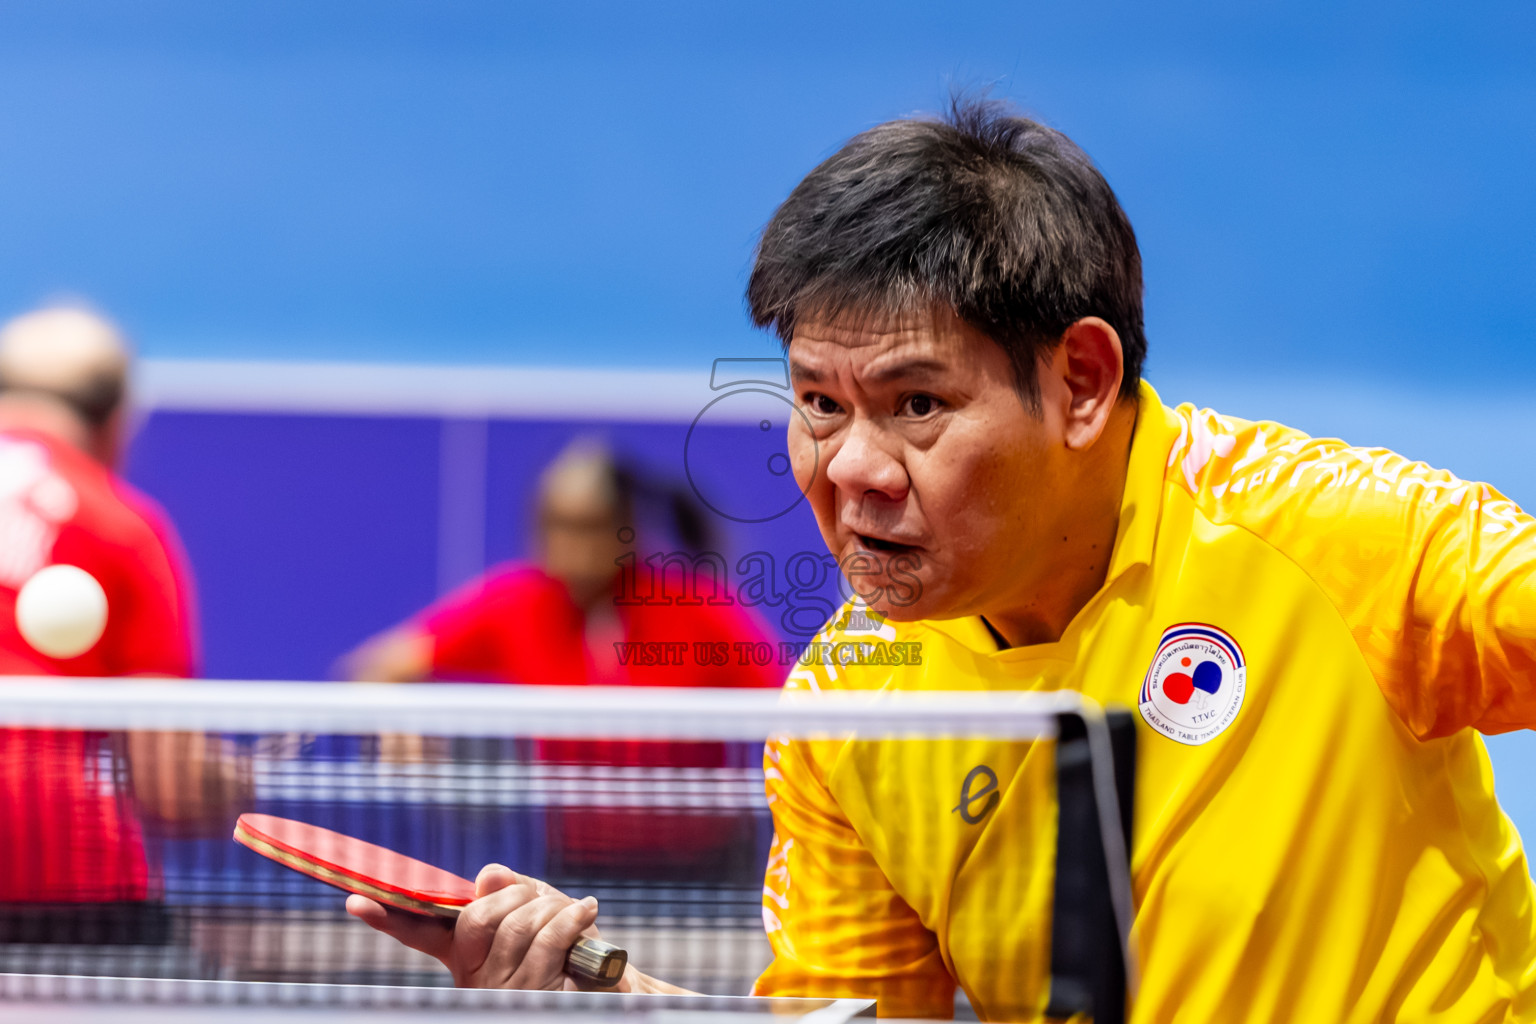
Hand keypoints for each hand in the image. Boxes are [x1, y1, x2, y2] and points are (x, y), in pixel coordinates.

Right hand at [345, 864, 601, 989]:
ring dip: (553, 906)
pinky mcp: (542, 996)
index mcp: (467, 958)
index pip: (420, 933)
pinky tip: (587, 911)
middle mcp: (479, 979)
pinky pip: (552, 937)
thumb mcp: (535, 914)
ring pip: (519, 924)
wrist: (604, 992)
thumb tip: (487, 873)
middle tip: (542, 897)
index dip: (389, 918)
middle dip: (516, 895)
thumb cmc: (565, 949)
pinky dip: (573, 916)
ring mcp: (509, 991)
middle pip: (480, 918)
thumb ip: (508, 894)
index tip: (355, 901)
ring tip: (575, 910)